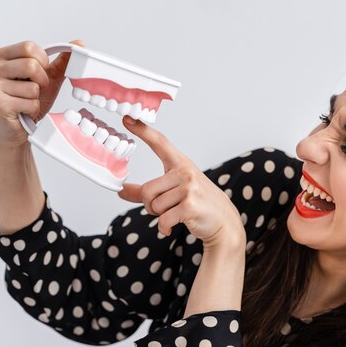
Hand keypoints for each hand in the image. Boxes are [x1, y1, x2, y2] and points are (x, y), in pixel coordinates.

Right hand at [0, 39, 84, 149]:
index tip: (41, 73)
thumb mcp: (48, 78)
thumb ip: (61, 61)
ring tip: (27, 102)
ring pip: (33, 87)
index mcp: (3, 57)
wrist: (18, 129)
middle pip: (31, 65)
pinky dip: (33, 109)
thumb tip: (78, 43)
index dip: (43, 61)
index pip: (29, 47)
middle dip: (42, 81)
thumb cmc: (28, 101)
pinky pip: (30, 103)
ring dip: (37, 98)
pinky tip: (24, 112)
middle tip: (36, 90)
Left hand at [117, 116, 245, 247]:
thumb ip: (146, 192)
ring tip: (174, 215)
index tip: (128, 118)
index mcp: (181, 164)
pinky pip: (163, 219)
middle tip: (163, 210)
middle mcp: (185, 172)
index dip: (142, 131)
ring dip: (159, 217)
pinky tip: (171, 227)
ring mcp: (189, 188)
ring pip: (154, 206)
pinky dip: (163, 228)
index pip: (160, 143)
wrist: (224, 222)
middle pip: (147, 190)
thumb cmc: (198, 204)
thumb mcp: (174, 193)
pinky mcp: (190, 206)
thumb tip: (121, 191)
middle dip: (150, 206)